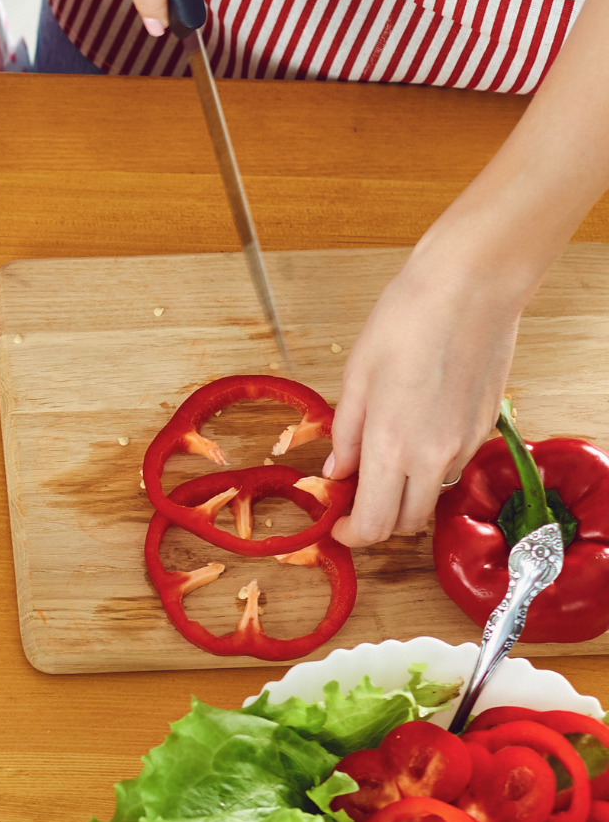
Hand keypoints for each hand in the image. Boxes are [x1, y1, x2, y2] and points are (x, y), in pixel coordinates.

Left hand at [324, 247, 519, 546]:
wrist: (471, 286)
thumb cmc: (406, 321)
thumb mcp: (355, 379)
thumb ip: (344, 435)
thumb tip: (336, 473)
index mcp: (392, 447)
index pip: (374, 525)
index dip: (352, 534)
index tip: (338, 524)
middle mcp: (433, 456)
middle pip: (406, 523)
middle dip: (378, 520)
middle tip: (356, 495)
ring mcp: (464, 444)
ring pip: (432, 497)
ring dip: (406, 495)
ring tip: (384, 461)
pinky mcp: (485, 428)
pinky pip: (453, 467)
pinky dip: (430, 468)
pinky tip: (416, 436)